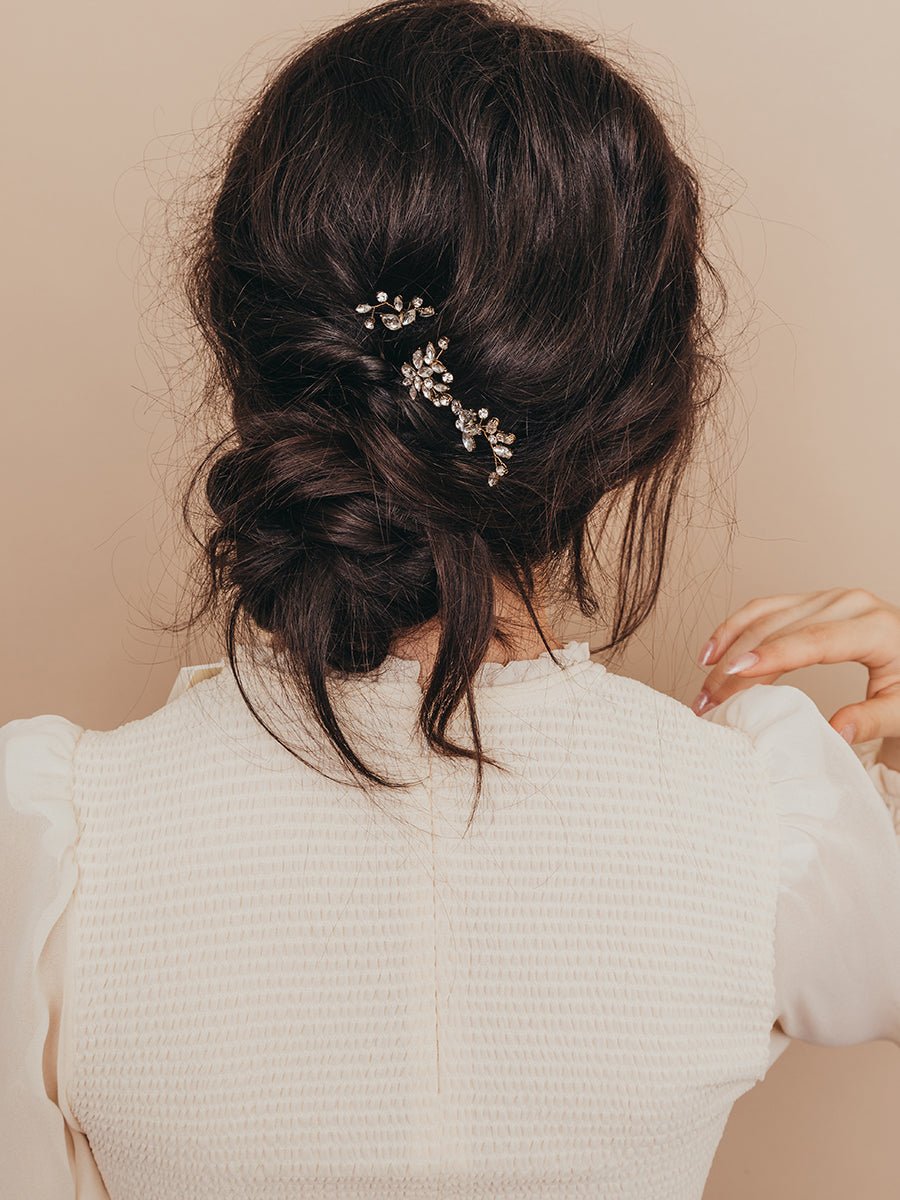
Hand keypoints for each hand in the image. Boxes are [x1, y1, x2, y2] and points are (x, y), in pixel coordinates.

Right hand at [691, 587, 899, 747]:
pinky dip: (735, 627)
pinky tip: (714, 650)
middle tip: (710, 701)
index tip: (738, 672)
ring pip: (765, 617)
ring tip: (705, 684)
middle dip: (738, 666)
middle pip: (779, 630)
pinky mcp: (811, 601)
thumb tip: (836, 731)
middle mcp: (848, 603)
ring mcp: (827, 597)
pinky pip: (765, 609)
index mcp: (876, 627)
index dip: (773, 655)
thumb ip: (872, 719)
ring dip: (728, 649)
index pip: (815, 639)